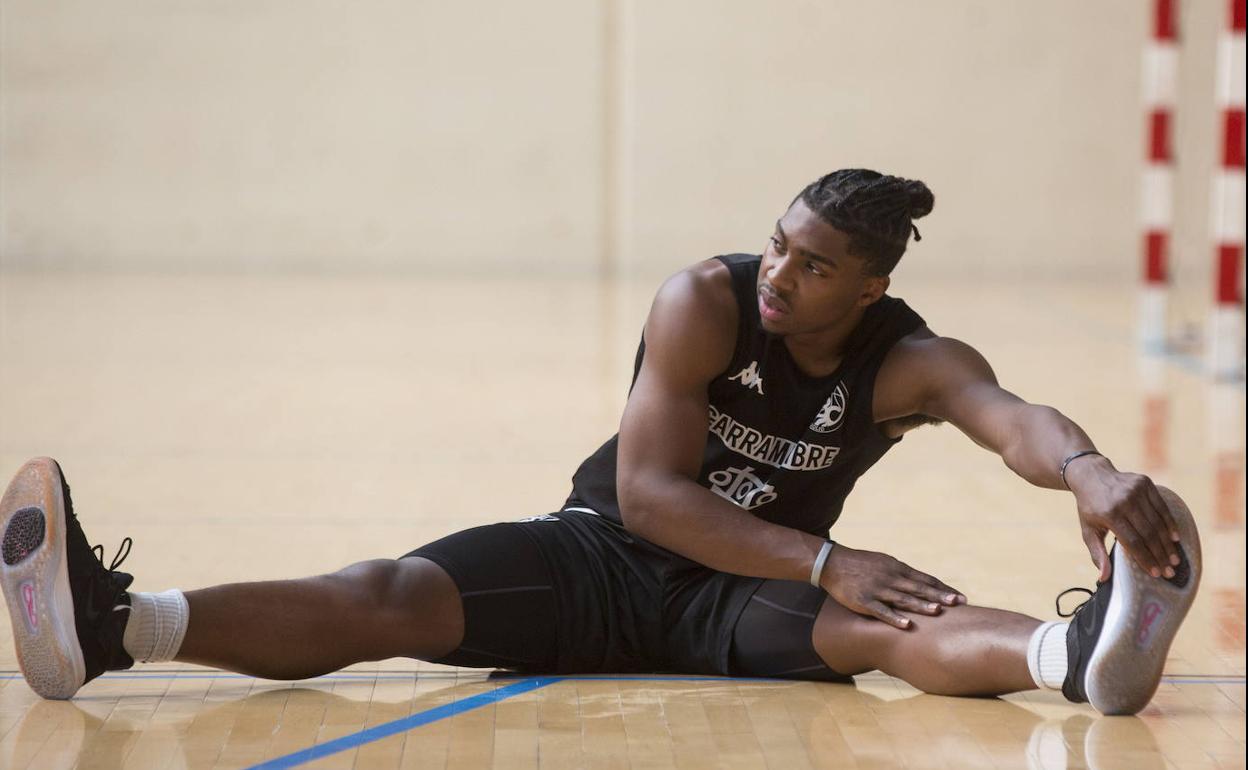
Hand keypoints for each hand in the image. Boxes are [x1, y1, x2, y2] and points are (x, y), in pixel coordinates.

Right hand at [819, 544, 965, 628]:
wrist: (832, 563)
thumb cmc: (860, 563)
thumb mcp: (883, 562)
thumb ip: (902, 572)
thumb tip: (921, 582)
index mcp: (897, 568)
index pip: (925, 579)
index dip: (943, 588)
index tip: (960, 597)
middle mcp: (890, 577)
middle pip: (918, 587)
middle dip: (939, 595)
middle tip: (958, 603)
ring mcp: (877, 589)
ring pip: (903, 598)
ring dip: (921, 605)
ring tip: (938, 611)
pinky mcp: (863, 601)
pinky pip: (881, 611)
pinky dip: (895, 618)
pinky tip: (908, 625)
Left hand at [1065, 456, 1181, 581]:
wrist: (1090, 475)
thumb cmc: (1089, 507)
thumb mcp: (1088, 530)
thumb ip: (1097, 553)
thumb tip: (1103, 578)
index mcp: (1109, 515)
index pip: (1132, 542)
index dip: (1146, 559)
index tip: (1156, 573)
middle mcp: (1123, 502)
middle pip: (1148, 533)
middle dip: (1161, 555)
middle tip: (1171, 570)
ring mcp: (1135, 491)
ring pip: (1157, 522)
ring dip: (1168, 542)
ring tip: (1175, 558)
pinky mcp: (1145, 483)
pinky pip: (1161, 507)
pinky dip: (1169, 523)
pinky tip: (1175, 538)